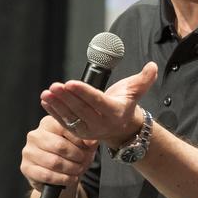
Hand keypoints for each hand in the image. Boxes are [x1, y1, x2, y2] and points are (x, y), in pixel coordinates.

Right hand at [20, 115, 98, 192]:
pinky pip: (46, 175)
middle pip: (59, 146)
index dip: (79, 139)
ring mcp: (28, 151)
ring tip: (78, 170)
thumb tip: (91, 141)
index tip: (89, 147)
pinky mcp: (25, 167)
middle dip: (76, 156)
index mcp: (48, 123)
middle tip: (83, 161)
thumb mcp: (84, 145)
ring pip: (53, 162)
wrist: (61, 175)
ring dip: (70, 169)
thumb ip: (89, 140)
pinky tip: (70, 179)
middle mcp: (35, 135)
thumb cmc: (72, 155)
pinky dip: (62, 179)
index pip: (64, 127)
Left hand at [39, 62, 156, 147]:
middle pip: (81, 109)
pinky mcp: (78, 132)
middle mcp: (101, 123)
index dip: (83, 92)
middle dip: (67, 97)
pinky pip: (64, 121)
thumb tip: (152, 66)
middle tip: (55, 85)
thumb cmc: (126, 104)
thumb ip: (144, 79)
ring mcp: (88, 130)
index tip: (70, 82)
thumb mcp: (136, 91)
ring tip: (48, 92)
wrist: (122, 128)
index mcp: (115, 112)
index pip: (97, 101)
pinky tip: (46, 100)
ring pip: (70, 116)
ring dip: (57, 104)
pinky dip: (53, 111)